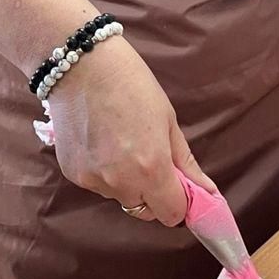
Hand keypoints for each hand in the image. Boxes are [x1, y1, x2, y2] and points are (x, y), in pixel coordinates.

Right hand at [47, 36, 214, 225]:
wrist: (81, 65)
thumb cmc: (131, 84)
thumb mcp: (168, 120)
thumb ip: (185, 162)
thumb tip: (206, 191)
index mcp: (152, 169)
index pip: (171, 214)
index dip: (178, 201)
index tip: (178, 186)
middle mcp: (121, 182)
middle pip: (144, 210)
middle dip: (152, 193)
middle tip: (149, 160)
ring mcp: (93, 180)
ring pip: (119, 196)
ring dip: (125, 182)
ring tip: (120, 143)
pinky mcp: (72, 173)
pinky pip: (97, 184)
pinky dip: (102, 172)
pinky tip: (100, 141)